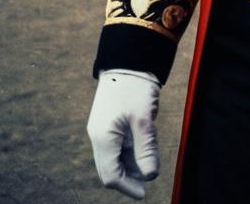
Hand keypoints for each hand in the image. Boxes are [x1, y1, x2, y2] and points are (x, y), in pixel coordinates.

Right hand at [87, 69, 160, 199]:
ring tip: (148, 165)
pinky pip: (117, 144)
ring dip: (129, 164)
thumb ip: (146, 149)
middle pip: (110, 167)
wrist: (128, 58)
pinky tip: (143, 150)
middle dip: (128, 177)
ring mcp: (102, 127)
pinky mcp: (109, 120)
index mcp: (103, 138)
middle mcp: (99, 135)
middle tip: (147, 181)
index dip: (127, 187)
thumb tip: (150, 176)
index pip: (110, 175)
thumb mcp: (143, 120)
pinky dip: (129, 151)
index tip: (144, 193)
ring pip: (114, 156)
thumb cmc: (135, 88)